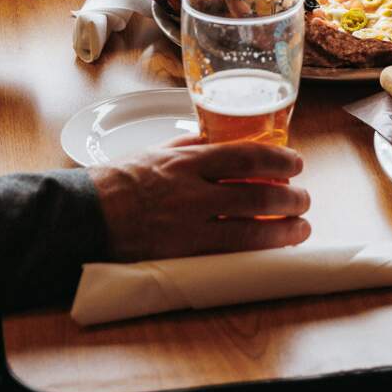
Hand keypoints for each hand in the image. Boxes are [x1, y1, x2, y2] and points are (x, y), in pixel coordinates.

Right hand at [91, 140, 311, 260]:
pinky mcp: (185, 253)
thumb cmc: (118, 181)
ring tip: (302, 226)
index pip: (245, 156)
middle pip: (257, 193)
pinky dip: (259, 248)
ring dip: (285, 227)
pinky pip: (231, 251)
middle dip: (290, 196)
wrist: (86, 215)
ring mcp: (190, 225)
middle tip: (305, 197)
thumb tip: (216, 138)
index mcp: (187, 161)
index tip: (296, 163)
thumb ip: (189, 145)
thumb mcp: (155, 150)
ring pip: (251, 227)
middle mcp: (194, 191)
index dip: (279, 160)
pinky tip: (276, 246)